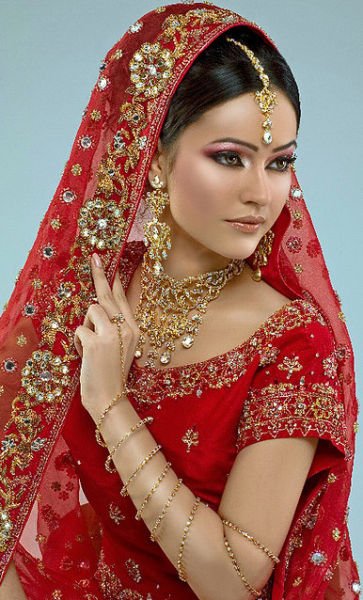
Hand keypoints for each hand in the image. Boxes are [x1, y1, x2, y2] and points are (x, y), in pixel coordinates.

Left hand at [74, 253, 139, 420]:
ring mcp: (112, 334)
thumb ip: (115, 329)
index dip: (116, 281)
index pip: (123, 299)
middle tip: (94, 258)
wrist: (110, 399)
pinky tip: (85, 355)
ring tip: (90, 347)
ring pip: (91, 311)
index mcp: (134, 329)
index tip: (111, 266)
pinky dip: (77, 343)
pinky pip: (79, 330)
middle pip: (108, 295)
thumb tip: (99, 307)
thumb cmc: (112, 374)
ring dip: (85, 327)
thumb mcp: (122, 349)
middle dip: (99, 275)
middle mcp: (126, 328)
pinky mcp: (96, 342)